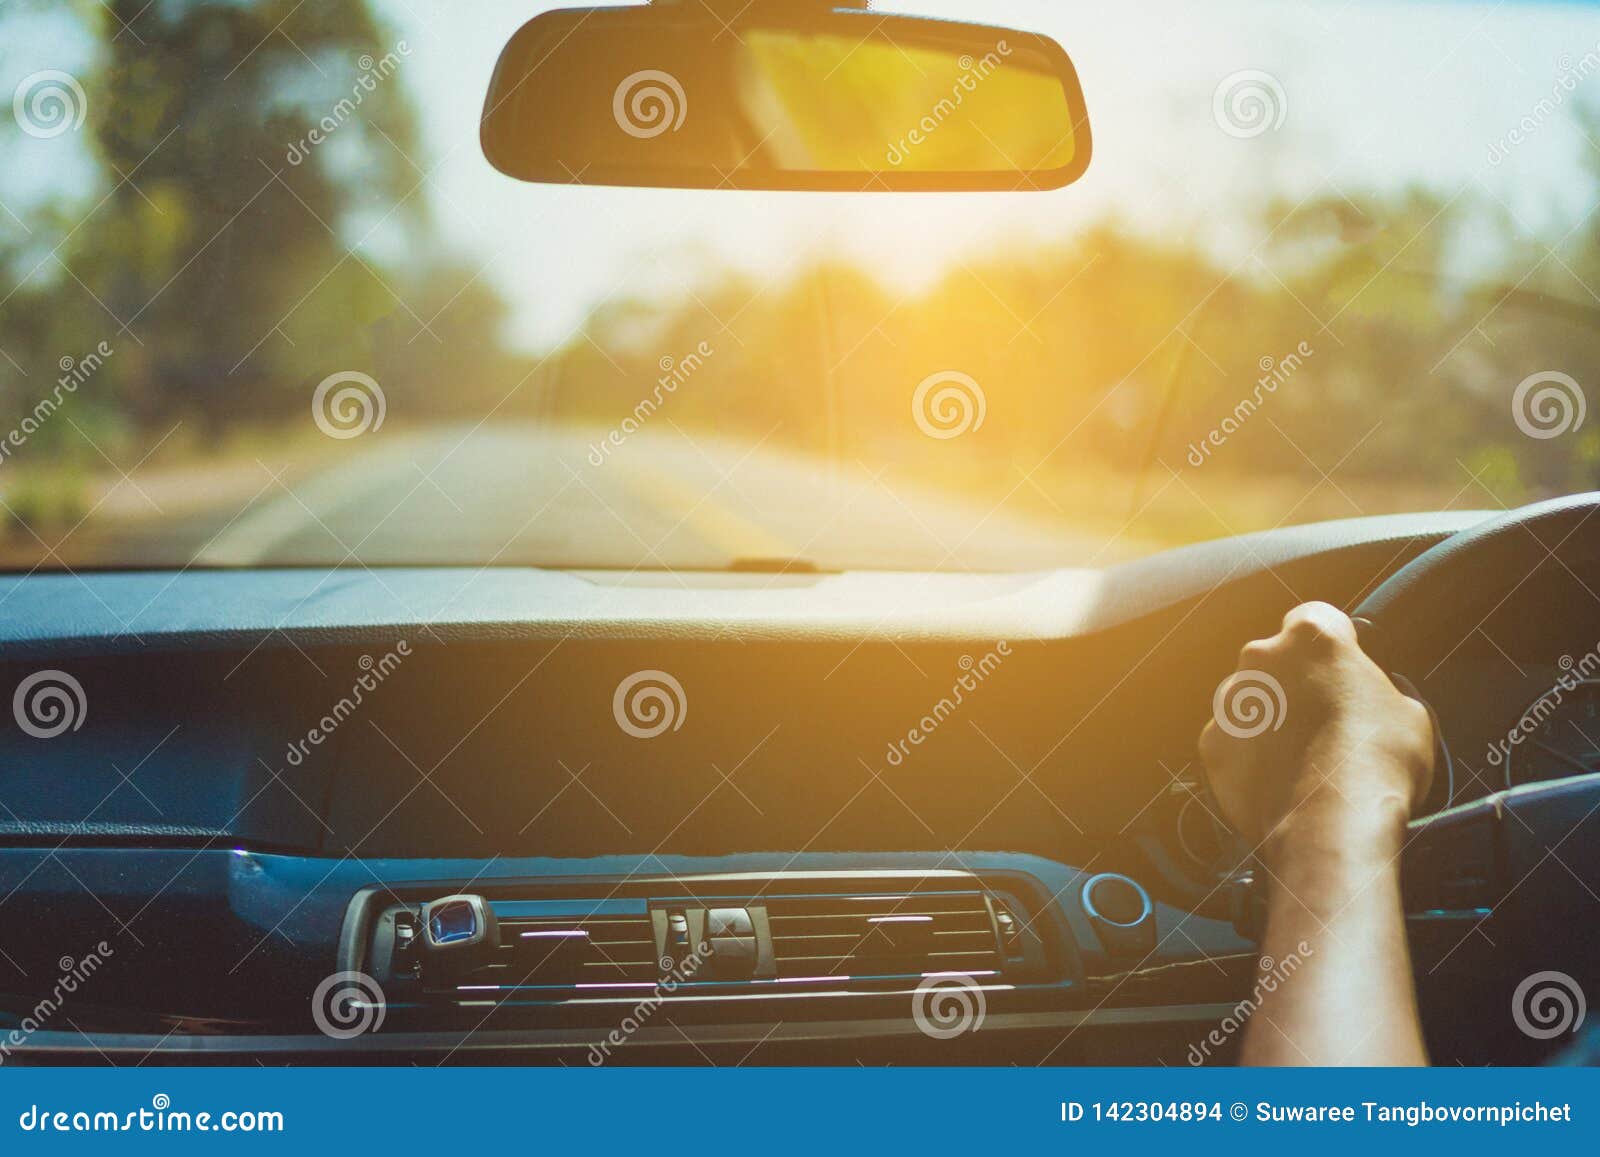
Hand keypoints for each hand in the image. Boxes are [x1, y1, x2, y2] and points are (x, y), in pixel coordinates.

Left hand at [1198, 601, 1434, 861]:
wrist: (1330, 824)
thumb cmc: (1378, 764)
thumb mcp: (1411, 714)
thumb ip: (1383, 691)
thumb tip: (1378, 699)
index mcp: (1312, 638)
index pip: (1316, 618)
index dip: (1332, 642)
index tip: (1341, 665)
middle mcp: (1260, 659)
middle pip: (1276, 660)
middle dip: (1296, 683)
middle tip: (1325, 721)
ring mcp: (1230, 703)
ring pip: (1249, 701)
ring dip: (1269, 719)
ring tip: (1303, 758)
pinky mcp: (1212, 744)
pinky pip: (1232, 742)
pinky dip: (1248, 757)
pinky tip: (1279, 780)